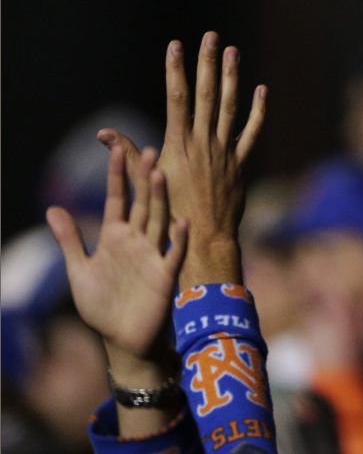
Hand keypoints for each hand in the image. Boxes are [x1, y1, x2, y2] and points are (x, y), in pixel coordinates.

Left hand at [47, 145, 186, 362]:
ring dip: (160, 199)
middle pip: (142, 203)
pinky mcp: (164, 276)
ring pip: (158, 221)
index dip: (116, 176)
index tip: (116, 149)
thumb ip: (70, 240)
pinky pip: (173, 254)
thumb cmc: (102, 306)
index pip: (117, 199)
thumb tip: (52, 208)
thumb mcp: (80, 271)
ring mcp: (153, 256)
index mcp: (115, 236)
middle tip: (149, 150)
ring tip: (161, 174)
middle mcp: (137, 240)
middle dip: (143, 178)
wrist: (121, 340)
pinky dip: (178, 239)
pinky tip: (182, 222)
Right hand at [100, 32, 265, 286]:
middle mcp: (204, 142)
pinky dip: (258, 111)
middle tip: (211, 37)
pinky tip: (261, 90)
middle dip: (208, 64)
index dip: (176, 69)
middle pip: (207, 94)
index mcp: (179, 144)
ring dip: (232, 77)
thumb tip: (103, 133)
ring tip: (233, 51)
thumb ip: (127, 154)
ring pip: (230, 107)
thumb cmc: (169, 214)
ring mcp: (225, 151)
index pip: (177, 97)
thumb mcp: (146, 182)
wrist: (204, 240)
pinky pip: (251, 132)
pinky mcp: (240, 163)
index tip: (176, 45)